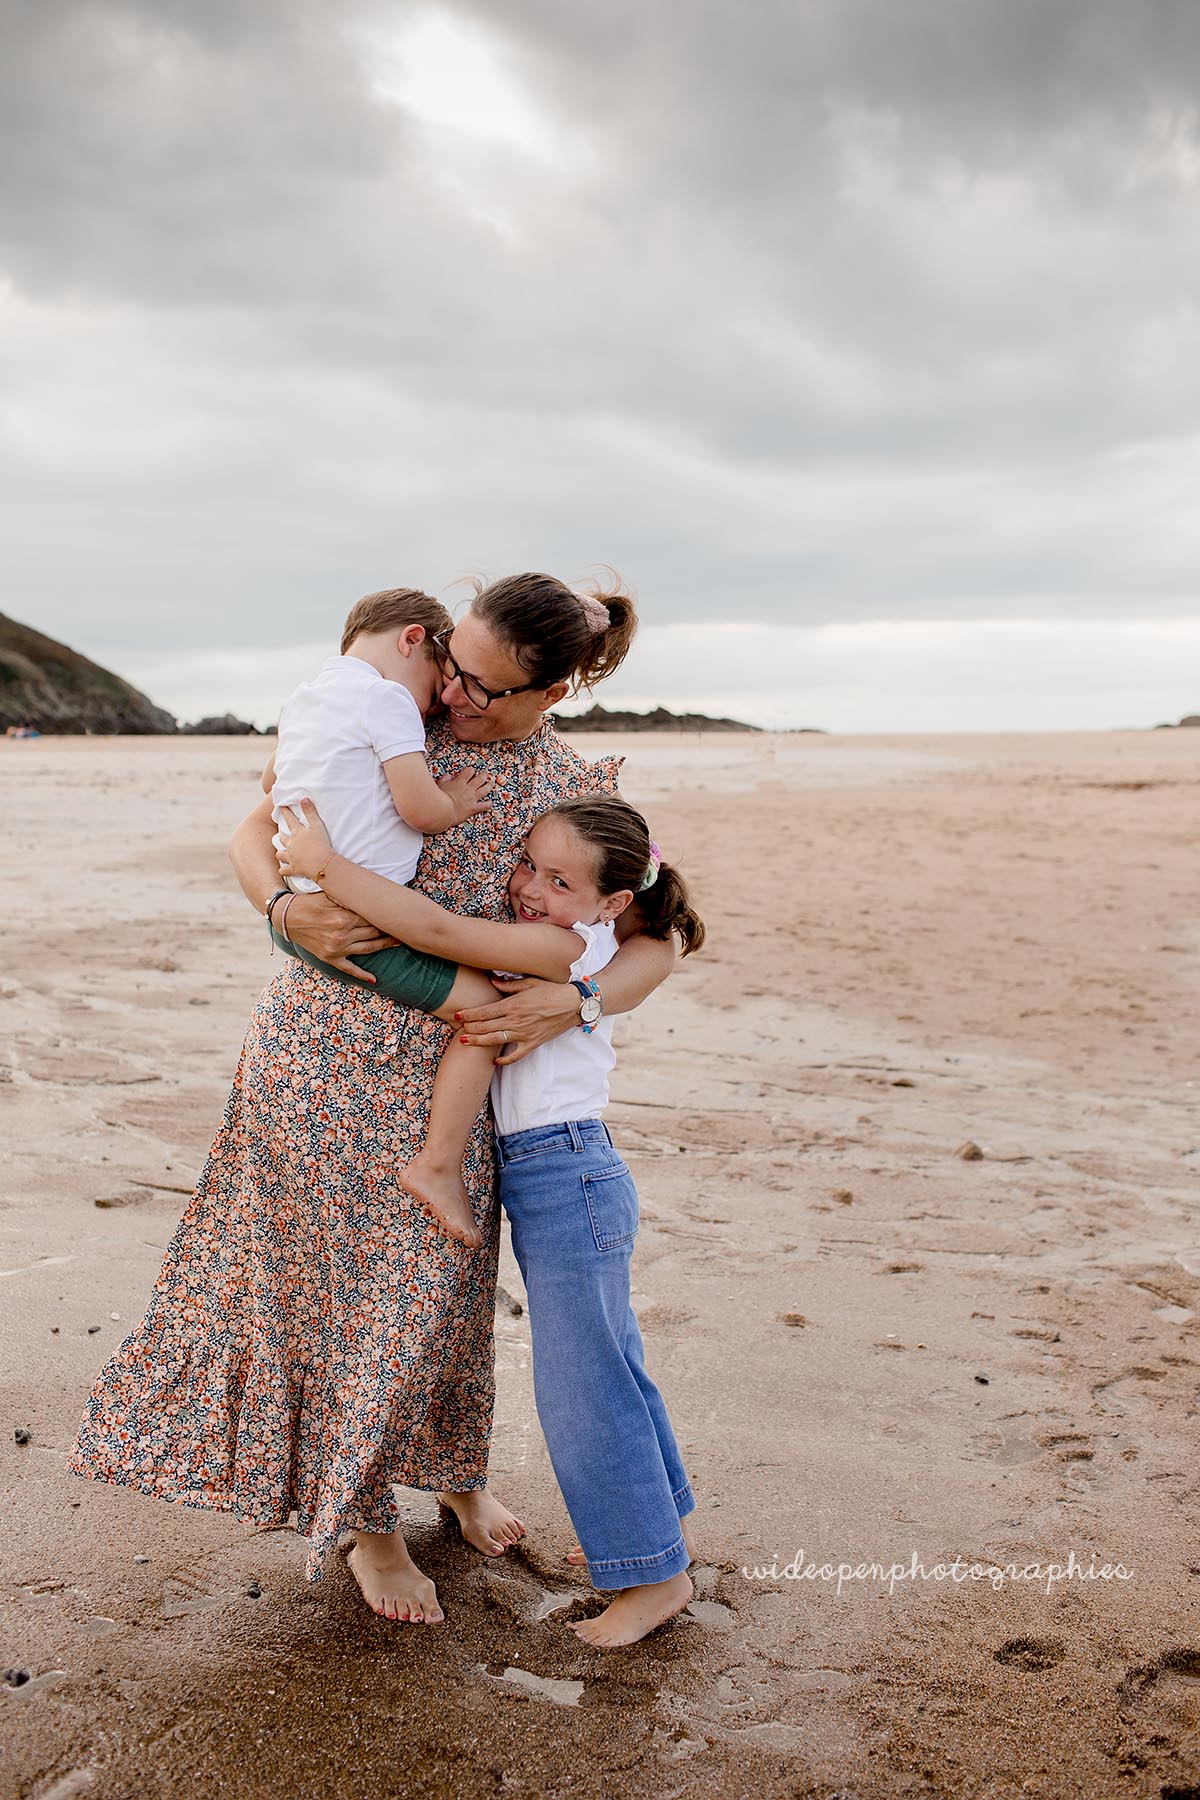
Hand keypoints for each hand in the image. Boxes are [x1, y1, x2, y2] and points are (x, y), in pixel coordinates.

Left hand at [276, 799, 331, 880]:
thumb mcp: (317, 826)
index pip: (290, 820)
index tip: (280, 806)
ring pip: (280, 854)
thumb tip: (303, 799)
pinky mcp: (294, 869)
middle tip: (281, 832)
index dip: (285, 812)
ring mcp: (291, 858)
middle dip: (281, 834)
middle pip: (283, 838)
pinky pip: (285, 870)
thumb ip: (310, 812)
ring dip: (280, 853)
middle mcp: (291, 845)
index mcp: (298, 833)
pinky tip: (283, 869)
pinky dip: (283, 869)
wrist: (321, 864)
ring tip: (281, 852)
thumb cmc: (321, 844)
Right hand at [281, 890, 396, 980]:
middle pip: (373, 931)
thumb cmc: (308, 902)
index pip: (372, 915)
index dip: (386, 913)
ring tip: (400, 942)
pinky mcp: (330, 958)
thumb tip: (370, 892)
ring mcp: (337, 948)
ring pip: (368, 949)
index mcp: (344, 917)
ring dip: (385, 946)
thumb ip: (348, 896)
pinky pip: (349, 969)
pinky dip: (362, 975)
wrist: (286, 917)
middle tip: (406, 926)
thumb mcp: (328, 894)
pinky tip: (375, 980)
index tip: (399, 911)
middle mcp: (343, 934)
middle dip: (390, 928)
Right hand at [438, 767, 493, 823]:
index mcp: (460, 781)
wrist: (442, 811)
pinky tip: (490, 803)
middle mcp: (468, 789)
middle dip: (484, 774)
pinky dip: (488, 804)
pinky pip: (484, 805)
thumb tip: (450, 776)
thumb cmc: (439, 798)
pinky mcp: (473, 808)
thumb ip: (445, 778)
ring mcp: (472, 798)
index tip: (471, 771)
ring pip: (485, 789)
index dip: (471, 770)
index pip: (469, 771)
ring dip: (489, 785)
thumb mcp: (440, 784)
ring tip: (491, 783)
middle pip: (480, 778)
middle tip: (486, 773)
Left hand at [455, 977, 577, 1065]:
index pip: (484, 1012)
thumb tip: (492, 980)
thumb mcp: (530, 982)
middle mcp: (515, 1021)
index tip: (457, 1015)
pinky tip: (495, 1060)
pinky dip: (505, 1060)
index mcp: (513, 1005)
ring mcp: (524, 1034)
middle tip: (458, 1029)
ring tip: (466, 1042)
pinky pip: (516, 1055)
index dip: (468, 1014)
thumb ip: (509, 984)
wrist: (574, 1004)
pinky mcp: (533, 1043)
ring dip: (479, 1042)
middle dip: (469, 1028)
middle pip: (486, 1027)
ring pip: (495, 1040)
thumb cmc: (552, 991)